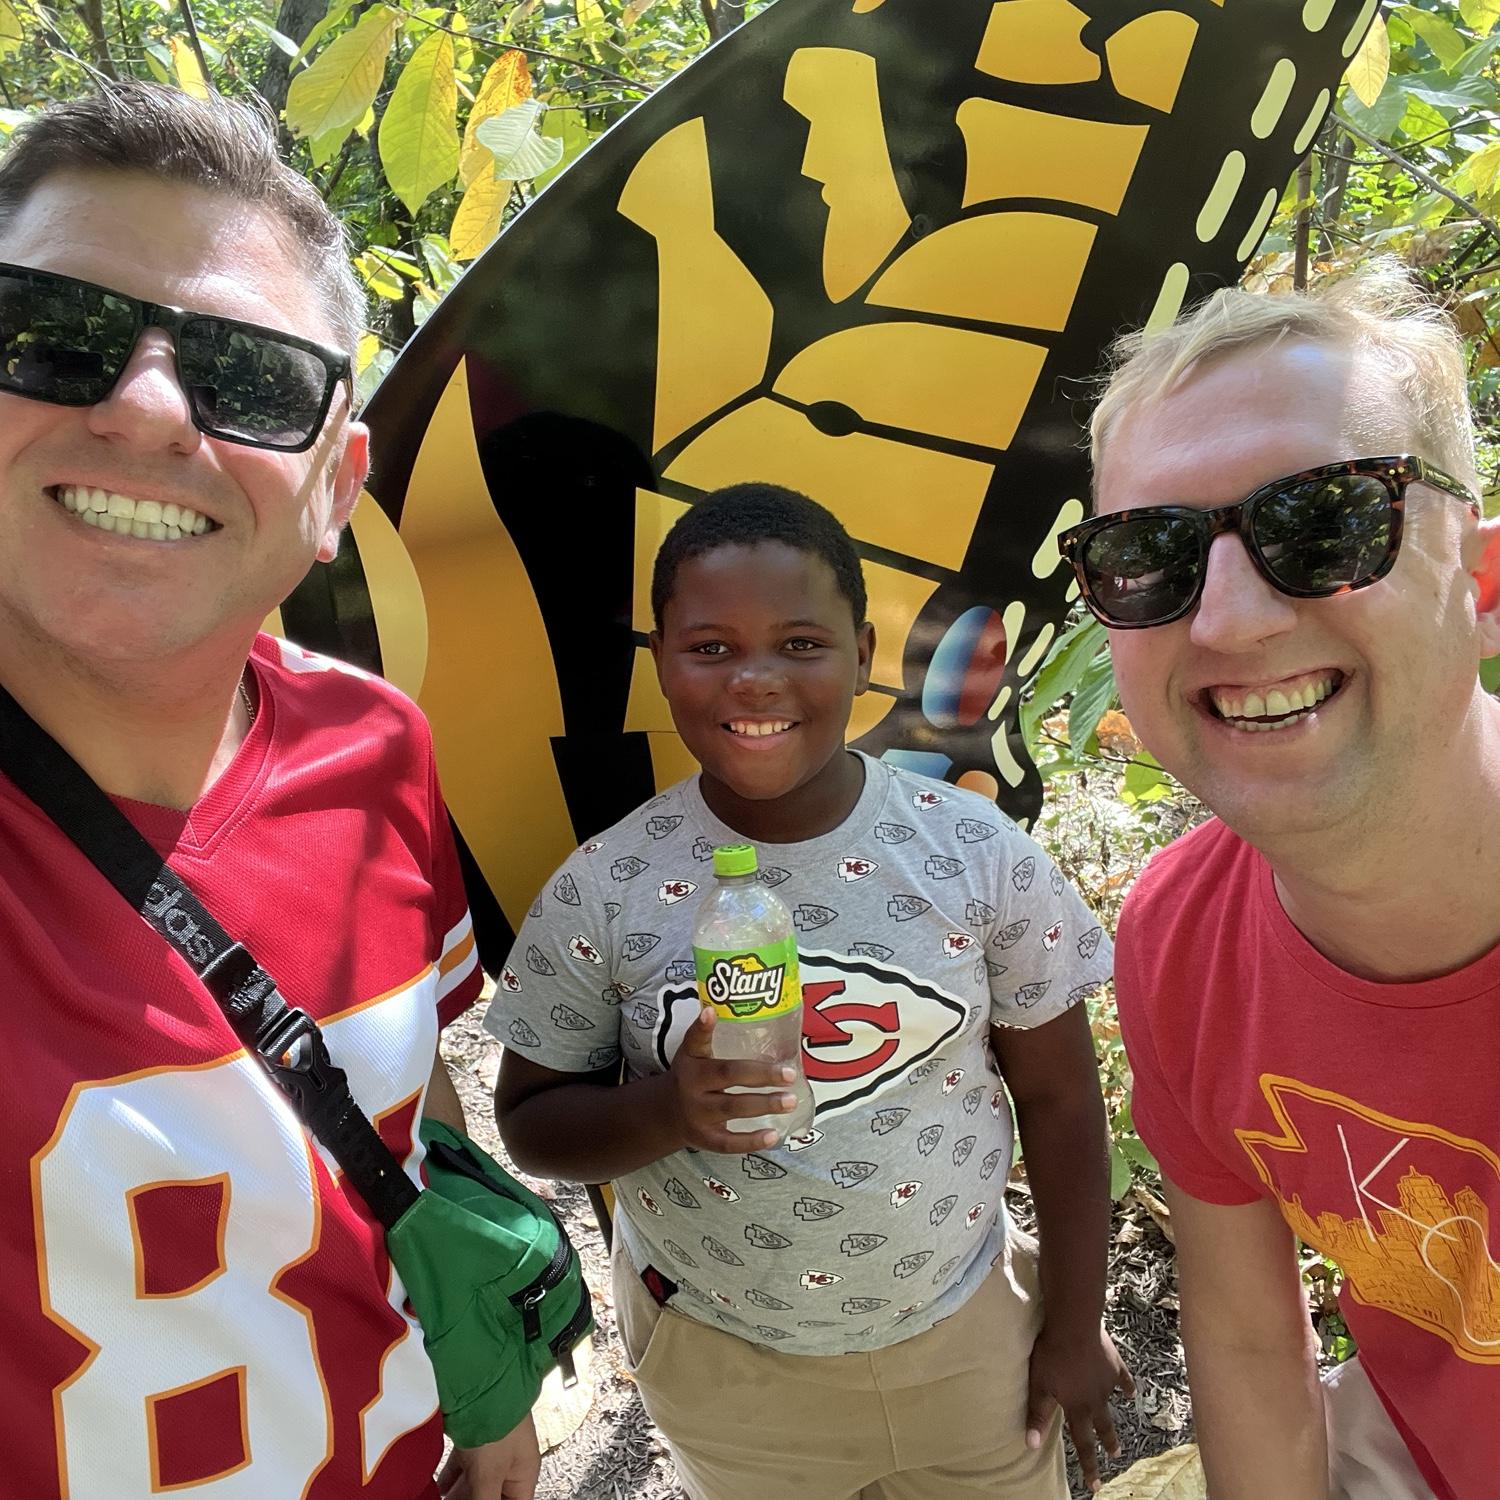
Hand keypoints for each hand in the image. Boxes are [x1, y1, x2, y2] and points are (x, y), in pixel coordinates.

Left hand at [436, 1414, 541, 1498]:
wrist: (482, 1379)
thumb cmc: (496, 1421)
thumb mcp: (489, 1475)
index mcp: (524, 1472)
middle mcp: (510, 1461)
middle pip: (492, 1494)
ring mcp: (491, 1448)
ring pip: (476, 1482)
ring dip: (459, 1494)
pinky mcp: (473, 1437)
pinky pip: (463, 1466)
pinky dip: (451, 1479)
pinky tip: (439, 1487)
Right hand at [666, 1005, 799, 1152]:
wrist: (665, 1114)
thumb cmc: (689, 1076)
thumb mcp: (691, 1054)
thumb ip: (706, 1035)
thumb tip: (725, 1006)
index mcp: (691, 1061)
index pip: (695, 1042)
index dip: (702, 1027)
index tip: (710, 1011)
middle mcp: (692, 1086)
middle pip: (727, 1076)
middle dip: (761, 1075)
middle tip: (790, 1073)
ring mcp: (698, 1114)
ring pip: (732, 1108)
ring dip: (764, 1104)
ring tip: (790, 1101)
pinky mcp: (705, 1139)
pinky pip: (729, 1142)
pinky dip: (751, 1141)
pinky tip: (773, 1135)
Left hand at [1025, 1322, 1134, 1493]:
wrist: (1074, 1325)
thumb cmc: (1052, 1355)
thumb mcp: (1039, 1386)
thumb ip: (1038, 1415)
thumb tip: (1032, 1445)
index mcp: (1078, 1407)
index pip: (1083, 1443)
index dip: (1089, 1465)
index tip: (1095, 1485)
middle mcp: (1096, 1400)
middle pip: (1103, 1427)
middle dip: (1108, 1444)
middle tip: (1115, 1456)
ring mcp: (1108, 1382)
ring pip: (1112, 1405)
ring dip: (1113, 1418)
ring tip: (1118, 1431)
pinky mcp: (1114, 1364)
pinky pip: (1123, 1379)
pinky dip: (1126, 1387)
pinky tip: (1129, 1391)